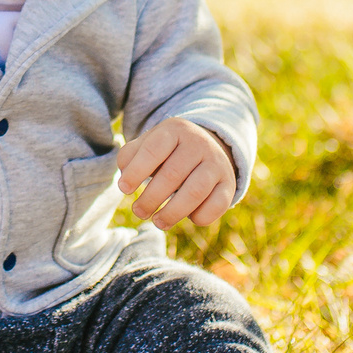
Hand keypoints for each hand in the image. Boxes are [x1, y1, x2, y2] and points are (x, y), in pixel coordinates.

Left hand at [114, 117, 236, 229]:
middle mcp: (199, 143)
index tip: (124, 189)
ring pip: (195, 191)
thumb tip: (126, 180)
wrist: (207, 145)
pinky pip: (216, 205)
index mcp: (175, 130)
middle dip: (151, 199)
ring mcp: (217, 163)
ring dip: (172, 212)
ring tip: (157, 222)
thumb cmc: (167, 151)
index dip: (136, 172)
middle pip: (172, 175)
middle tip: (139, 212)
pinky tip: (188, 217)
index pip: (153, 150)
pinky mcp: (229, 184)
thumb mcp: (148, 144)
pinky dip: (200, 216)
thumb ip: (130, 157)